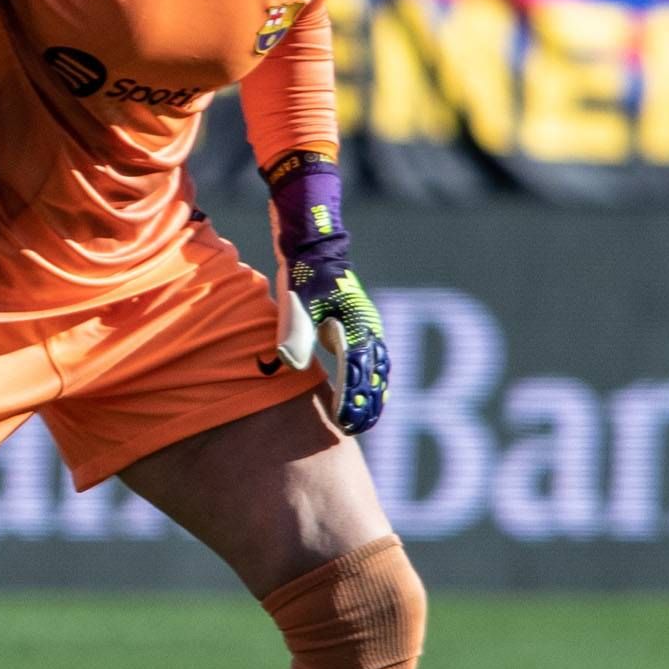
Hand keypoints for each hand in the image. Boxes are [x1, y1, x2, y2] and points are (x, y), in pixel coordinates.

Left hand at [267, 152, 388, 433]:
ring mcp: (367, 324)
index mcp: (355, 325)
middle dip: (367, 403)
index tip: (344, 423)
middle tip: (354, 429)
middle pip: (375, 374)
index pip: (358, 372)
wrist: (313, 239)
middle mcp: (368, 327)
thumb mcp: (294, 300)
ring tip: (362, 420)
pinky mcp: (359, 321)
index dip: (352, 399)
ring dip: (372, 393)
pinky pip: (372, 357)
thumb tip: (291, 363)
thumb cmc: (302, 271)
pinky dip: (370, 377)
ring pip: (378, 367)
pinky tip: (361, 390)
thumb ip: (294, 332)